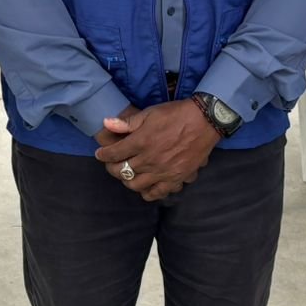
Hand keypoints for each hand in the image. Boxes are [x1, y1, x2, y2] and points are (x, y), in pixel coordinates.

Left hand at [95, 101, 219, 200]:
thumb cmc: (176, 114)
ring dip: (127, 180)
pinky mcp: (176, 178)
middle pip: (122, 171)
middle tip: (112, 164)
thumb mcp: (150, 113)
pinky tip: (145, 187)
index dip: (104, 155)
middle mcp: (150, 159)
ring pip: (136, 185)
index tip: (100, 154)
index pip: (114, 153)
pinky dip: (148, 193)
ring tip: (127, 174)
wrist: (205, 121)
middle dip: (112, 168)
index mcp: (141, 141)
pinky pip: (157, 193)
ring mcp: (163, 171)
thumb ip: (128, 122)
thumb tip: (106, 123)